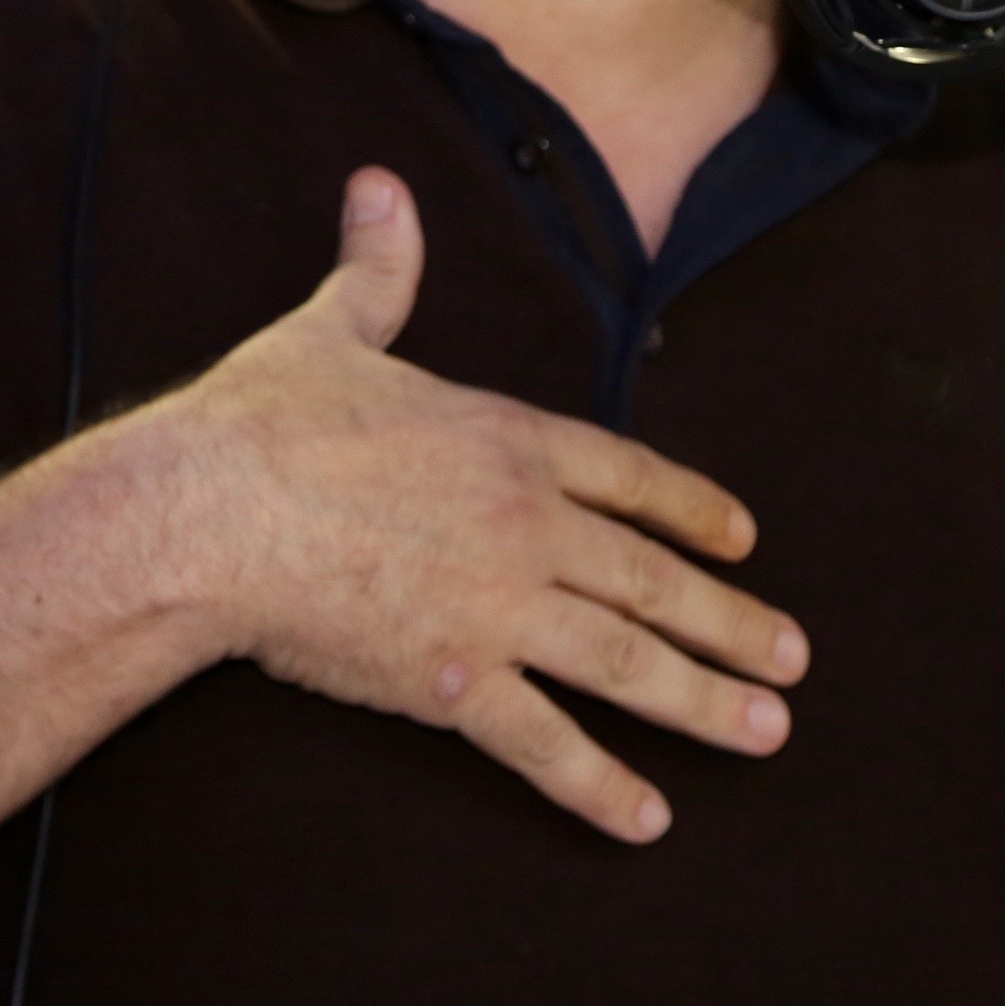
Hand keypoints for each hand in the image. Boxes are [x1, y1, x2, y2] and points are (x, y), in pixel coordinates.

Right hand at [127, 165, 807, 839]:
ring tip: (767, 731)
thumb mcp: (330, 330)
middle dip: (734, 622)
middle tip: (793, 660)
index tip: (744, 540)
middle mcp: (528, 525)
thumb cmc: (264, 421)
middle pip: (654, 580)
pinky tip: (649, 819)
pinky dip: (600, 784)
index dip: (695, 511)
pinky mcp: (455, 680)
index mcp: (510, 440)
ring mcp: (500, 606)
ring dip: (706, 701)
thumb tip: (379, 186)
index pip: (632, 477)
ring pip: (629, 663)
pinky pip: (546, 743)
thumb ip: (378, 269)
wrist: (211, 511)